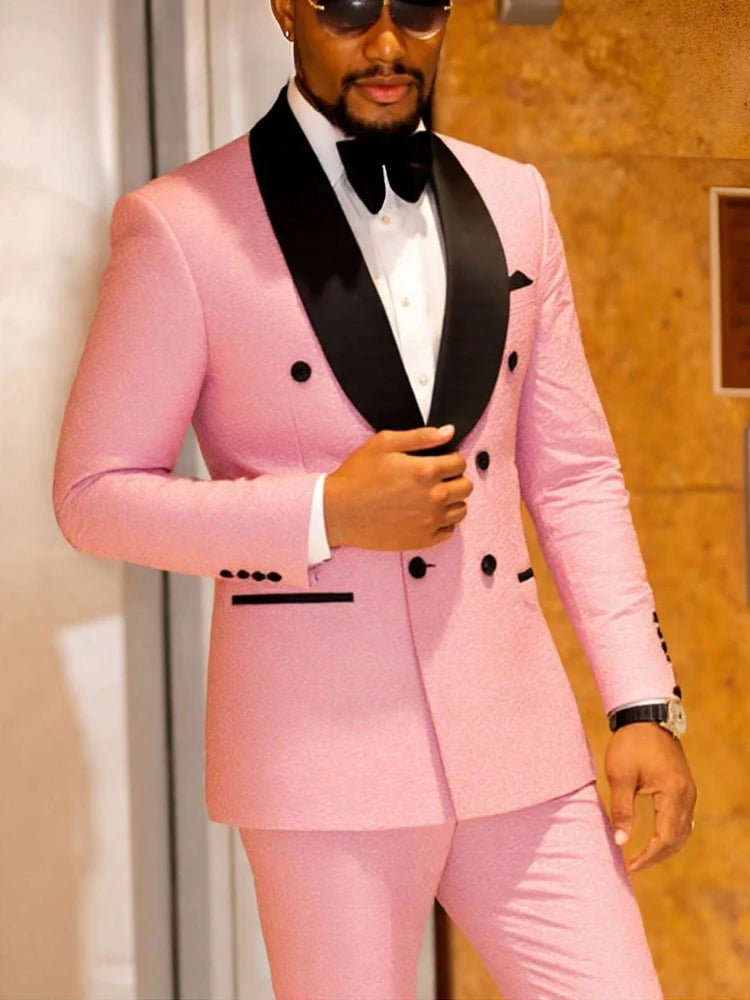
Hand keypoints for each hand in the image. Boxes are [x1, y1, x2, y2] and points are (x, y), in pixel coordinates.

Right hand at [323, 424, 473, 550]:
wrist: (338, 511)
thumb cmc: (357, 476)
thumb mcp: (384, 443)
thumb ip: (421, 436)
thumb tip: (448, 432)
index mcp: (425, 471)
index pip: (460, 463)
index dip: (451, 458)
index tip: (440, 461)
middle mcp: (433, 497)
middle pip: (465, 487)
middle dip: (455, 479)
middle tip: (437, 478)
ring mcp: (429, 521)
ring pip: (461, 509)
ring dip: (452, 500)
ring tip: (432, 496)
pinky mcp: (422, 540)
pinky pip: (449, 530)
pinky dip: (444, 521)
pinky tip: (428, 514)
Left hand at [604, 722, 696, 874]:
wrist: (645, 715)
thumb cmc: (630, 743)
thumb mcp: (620, 776)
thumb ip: (621, 810)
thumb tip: (620, 841)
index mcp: (673, 794)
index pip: (665, 838)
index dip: (648, 857)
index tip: (629, 866)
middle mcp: (687, 795)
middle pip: (678, 839)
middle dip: (656, 856)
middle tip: (633, 865)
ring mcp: (688, 791)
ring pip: (683, 831)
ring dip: (665, 847)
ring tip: (642, 856)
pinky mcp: (684, 786)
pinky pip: (683, 819)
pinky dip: (671, 834)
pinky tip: (656, 838)